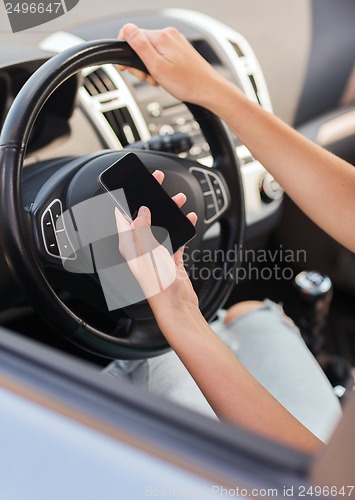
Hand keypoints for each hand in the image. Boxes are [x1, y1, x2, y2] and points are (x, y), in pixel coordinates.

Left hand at [115, 170, 198, 327]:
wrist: (177, 308)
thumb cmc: (158, 287)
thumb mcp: (147, 253)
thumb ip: (142, 230)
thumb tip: (141, 212)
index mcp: (130, 246)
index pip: (123, 217)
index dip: (126, 199)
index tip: (132, 184)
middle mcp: (141, 248)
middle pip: (145, 217)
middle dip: (153, 199)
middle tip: (158, 183)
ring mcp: (157, 253)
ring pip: (161, 225)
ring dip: (170, 212)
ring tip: (179, 199)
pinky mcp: (171, 259)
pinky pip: (176, 239)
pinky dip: (182, 227)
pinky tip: (189, 219)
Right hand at [117, 24, 223, 105]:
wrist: (208, 90)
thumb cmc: (187, 83)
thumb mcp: (157, 67)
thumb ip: (140, 47)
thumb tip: (127, 29)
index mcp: (162, 37)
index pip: (131, 35)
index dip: (126, 53)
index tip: (126, 68)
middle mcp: (169, 35)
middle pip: (142, 45)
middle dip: (141, 64)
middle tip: (150, 78)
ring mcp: (176, 42)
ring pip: (152, 52)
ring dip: (151, 68)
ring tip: (160, 80)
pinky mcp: (180, 51)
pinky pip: (162, 56)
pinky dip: (161, 68)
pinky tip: (167, 78)